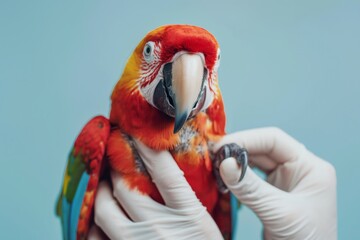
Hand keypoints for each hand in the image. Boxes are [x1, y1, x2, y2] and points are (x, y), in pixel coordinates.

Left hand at [88, 140, 222, 239]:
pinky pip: (95, 237)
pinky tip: (98, 217)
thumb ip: (190, 199)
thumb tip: (169, 171)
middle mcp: (160, 227)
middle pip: (126, 187)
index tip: (135, 134)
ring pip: (104, 209)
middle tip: (114, 159)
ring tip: (104, 184)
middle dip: (116, 168)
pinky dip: (92, 224)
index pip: (165, 171)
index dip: (148, 149)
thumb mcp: (207, 225)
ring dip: (101, 192)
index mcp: (189, 214)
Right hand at [212, 127, 336, 239]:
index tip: (222, 146)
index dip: (247, 139)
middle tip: (213, 155)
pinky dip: (237, 177)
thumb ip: (250, 187)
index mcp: (310, 167)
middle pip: (263, 149)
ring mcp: (285, 182)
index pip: (274, 140)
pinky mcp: (273, 194)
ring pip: (255, 162)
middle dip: (237, 150)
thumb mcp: (278, 212)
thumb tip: (224, 163)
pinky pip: (252, 178)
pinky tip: (224, 178)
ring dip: (235, 163)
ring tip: (216, 164)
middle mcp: (298, 170)